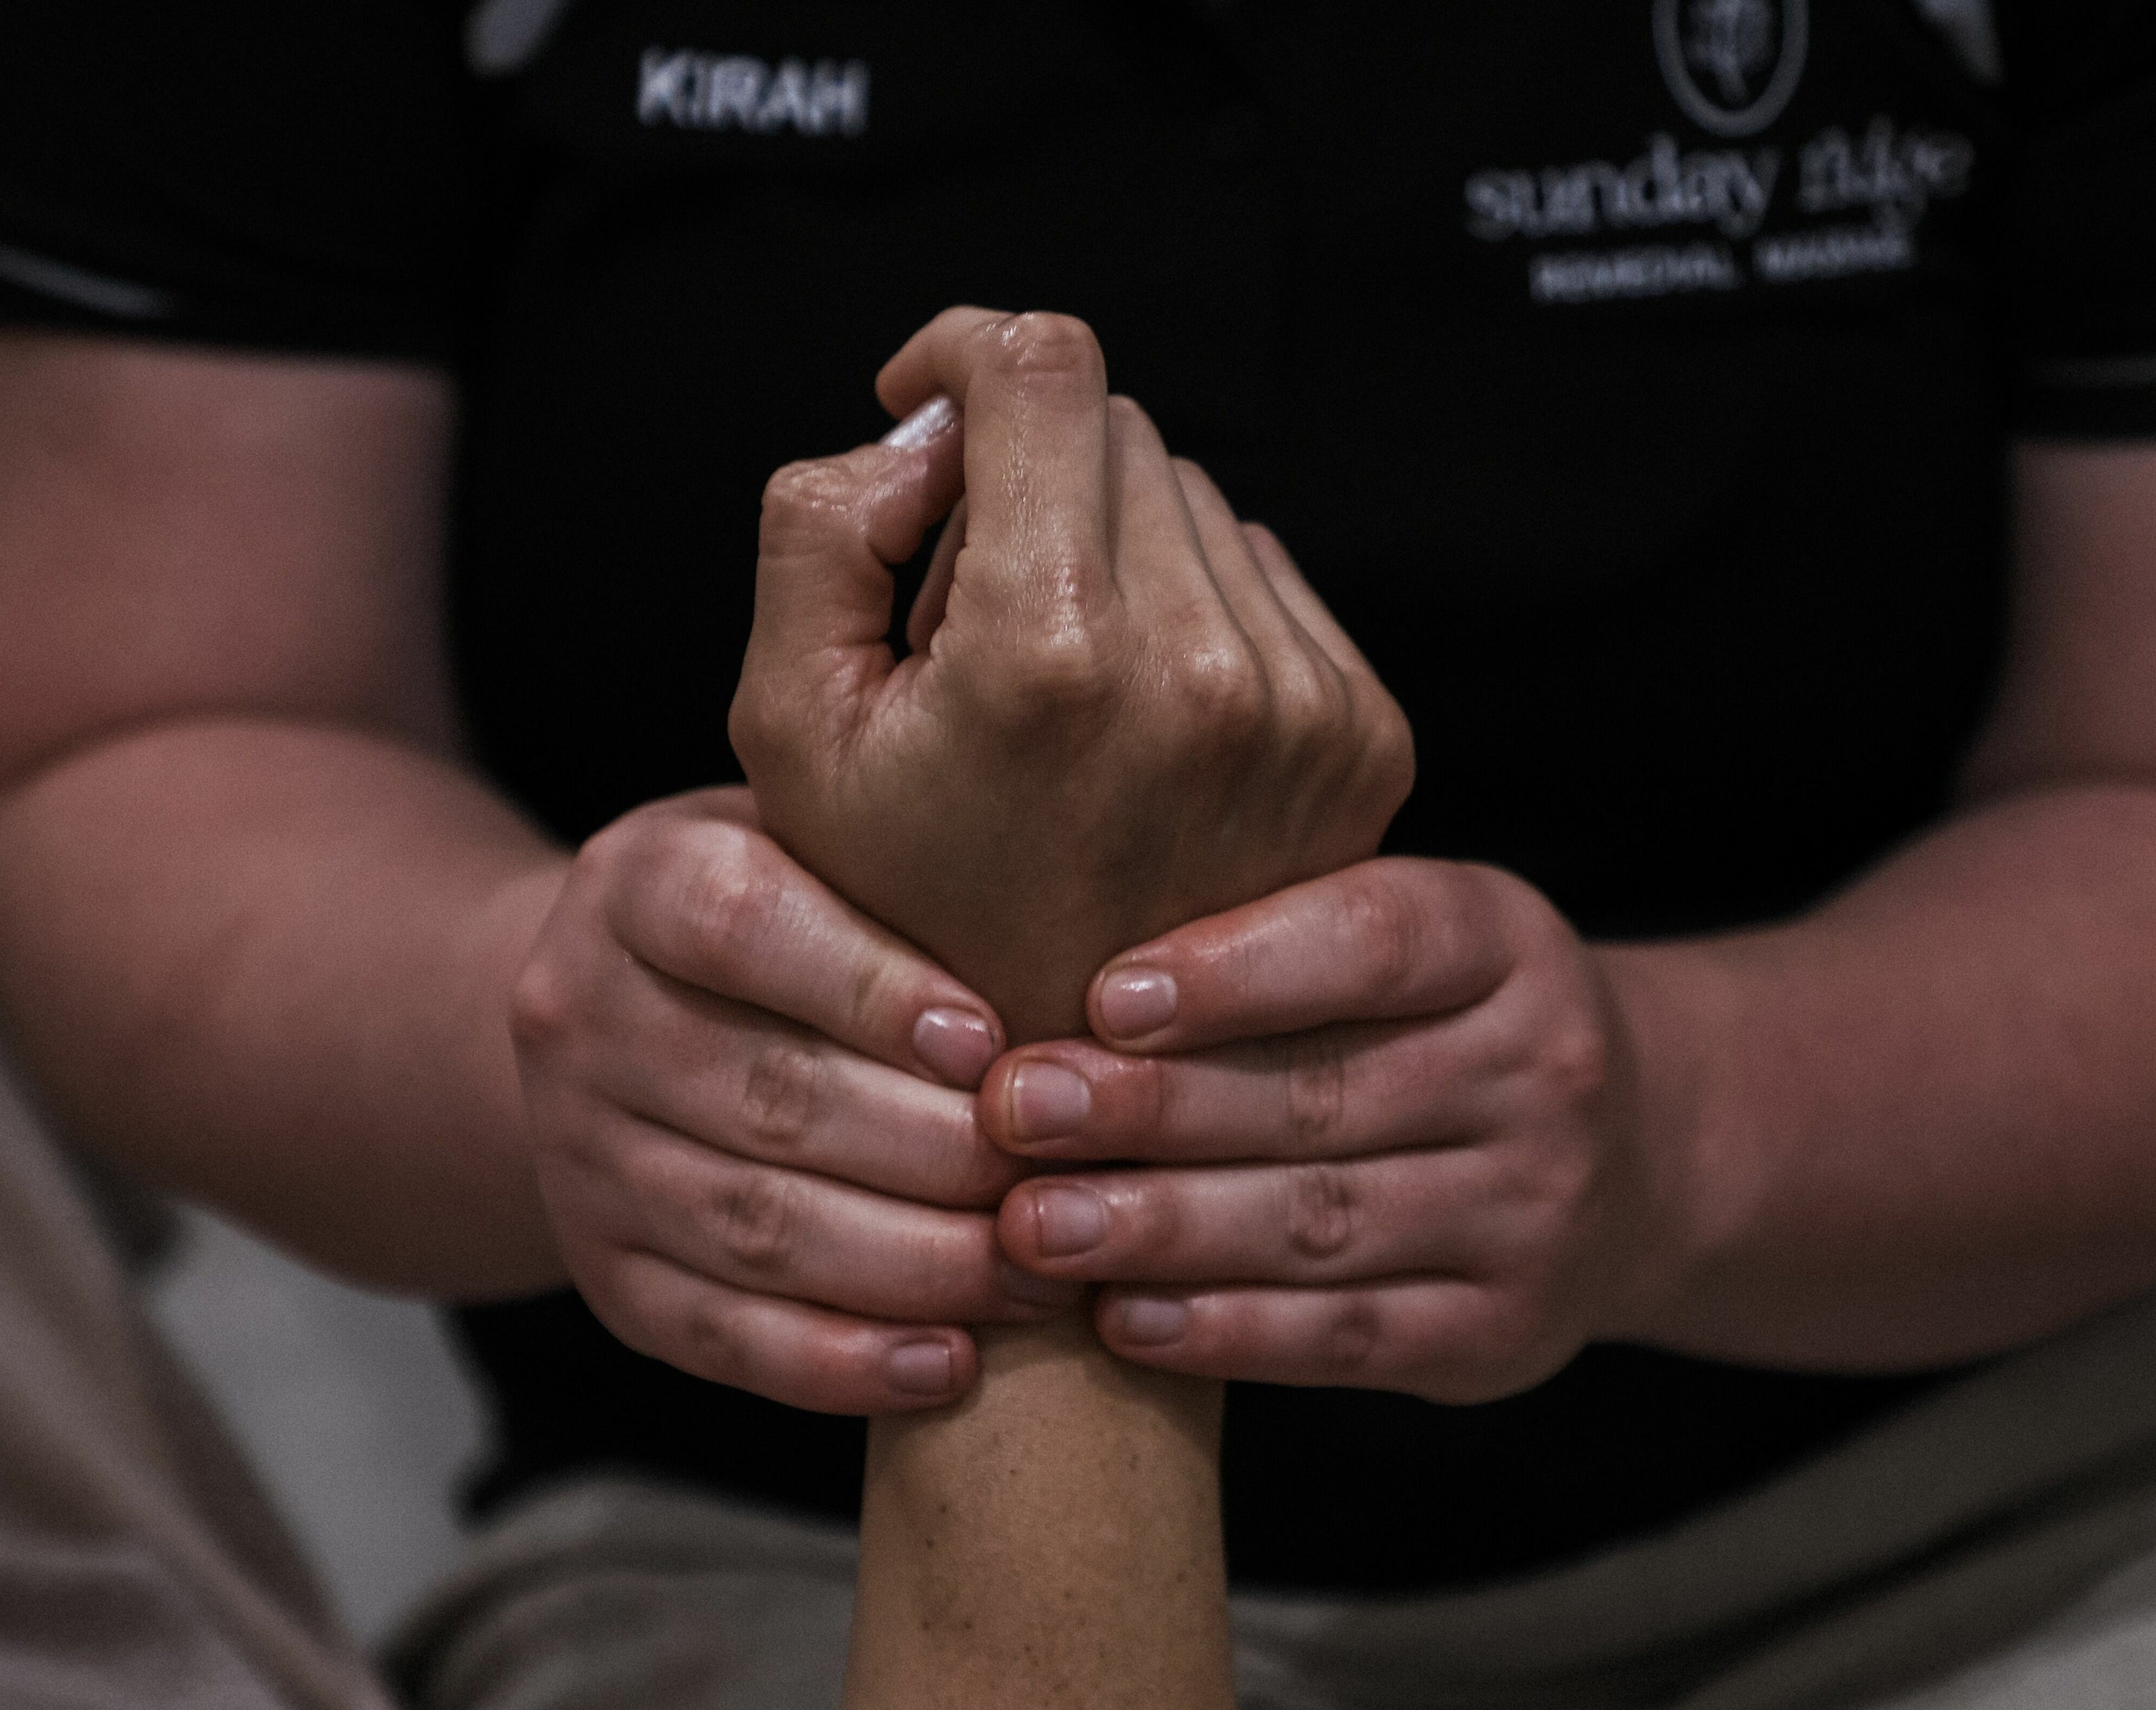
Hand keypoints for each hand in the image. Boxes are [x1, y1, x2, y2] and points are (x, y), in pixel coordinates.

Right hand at [509, 786, 1080, 1414]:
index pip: (742, 924)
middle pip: (769, 1096)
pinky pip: (722, 1334)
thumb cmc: (783, 912)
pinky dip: (842, 1362)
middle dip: (935, 1153)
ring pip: (756, 1227)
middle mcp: (580, 1017)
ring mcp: (578, 1155)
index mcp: (635, 882)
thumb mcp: (812, 842)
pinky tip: (951, 1366)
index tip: (991, 1043)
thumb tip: (1068, 905)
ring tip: (1039, 1280)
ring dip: (915, 1267)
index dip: (872, 988)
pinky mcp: (603, 1272)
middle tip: (1064, 1181)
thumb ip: (903, 863)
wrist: (618, 1010)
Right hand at [730, 308, 1412, 1040]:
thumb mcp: (791, 726)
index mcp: (1051, 653)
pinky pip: (1265, 575)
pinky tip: (1136, 718)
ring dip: (1111, 543)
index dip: (963, 351)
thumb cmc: (902, 907)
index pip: (1045, 367)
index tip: (923, 406)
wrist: (1070, 1086)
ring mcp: (1302, 703)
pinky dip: (1190, 607)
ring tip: (1054, 688)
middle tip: (968, 609)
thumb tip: (929, 426)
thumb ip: (824, 527)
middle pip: (1119, 425)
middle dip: (1026, 474)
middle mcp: (1201, 667)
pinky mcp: (1364, 734)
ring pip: (1195, 497)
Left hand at [981, 858, 1671, 1404]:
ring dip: (1165, 1229)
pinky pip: (1348, 1336)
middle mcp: (1542, 1074)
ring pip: (1325, 1222)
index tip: (1104, 996)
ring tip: (1035, 1225)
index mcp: (1505, 943)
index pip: (1375, 942)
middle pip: (1327, 1095)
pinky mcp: (1501, 1333)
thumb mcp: (1408, 938)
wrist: (1636, 1160)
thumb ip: (1275, 932)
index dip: (1237, 971)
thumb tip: (1057, 936)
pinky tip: (1121, 1317)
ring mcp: (1534, 1213)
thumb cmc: (1438, 1022)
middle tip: (1016, 1111)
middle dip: (1154, 1108)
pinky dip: (1226, 1332)